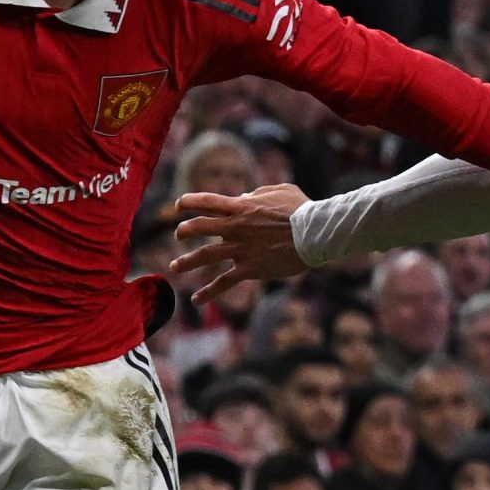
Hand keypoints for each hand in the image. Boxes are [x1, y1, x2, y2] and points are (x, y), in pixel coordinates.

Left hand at [171, 183, 311, 300]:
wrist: (315, 234)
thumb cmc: (302, 209)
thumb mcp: (280, 190)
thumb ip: (258, 192)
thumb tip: (244, 196)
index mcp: (240, 207)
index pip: (206, 201)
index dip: (188, 202)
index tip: (178, 205)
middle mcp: (235, 227)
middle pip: (199, 227)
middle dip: (184, 231)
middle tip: (178, 235)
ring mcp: (240, 249)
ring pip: (205, 256)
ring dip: (186, 262)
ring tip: (174, 267)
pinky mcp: (250, 269)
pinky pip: (224, 282)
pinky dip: (209, 291)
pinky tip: (196, 300)